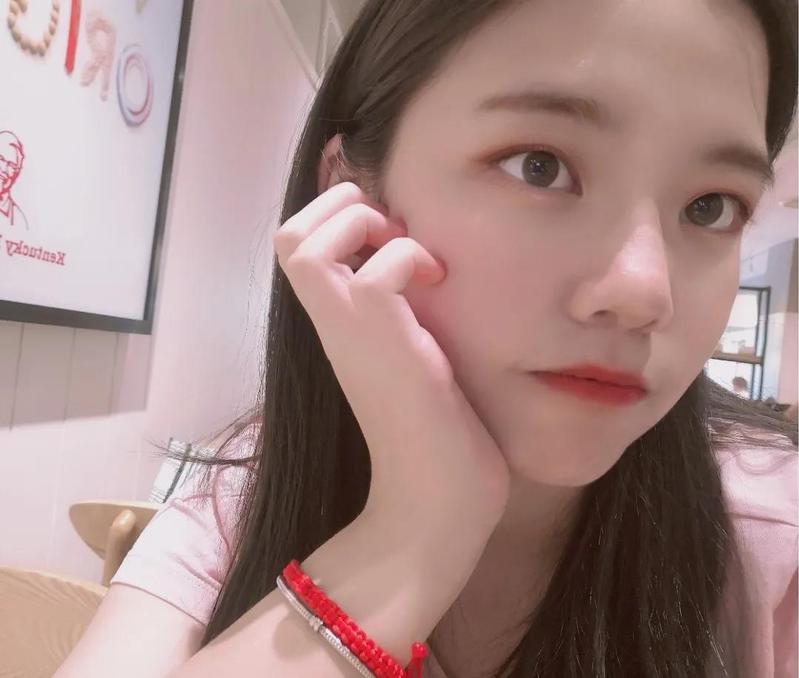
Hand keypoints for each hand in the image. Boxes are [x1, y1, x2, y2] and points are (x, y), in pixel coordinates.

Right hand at [273, 182, 509, 543]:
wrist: (434, 499)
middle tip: (390, 234)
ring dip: (364, 224)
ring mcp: (349, 331)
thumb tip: (420, 275)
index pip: (295, 244)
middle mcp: (329, 325)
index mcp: (335, 325)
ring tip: (409, 254)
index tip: (386, 233)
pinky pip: (380, 268)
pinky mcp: (383, 339)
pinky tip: (437, 283)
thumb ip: (398, 317)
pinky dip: (410, 257)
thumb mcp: (408, 357)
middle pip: (287, 234)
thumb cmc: (431, 433)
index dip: (333, 214)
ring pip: (306, 242)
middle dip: (341, 206)